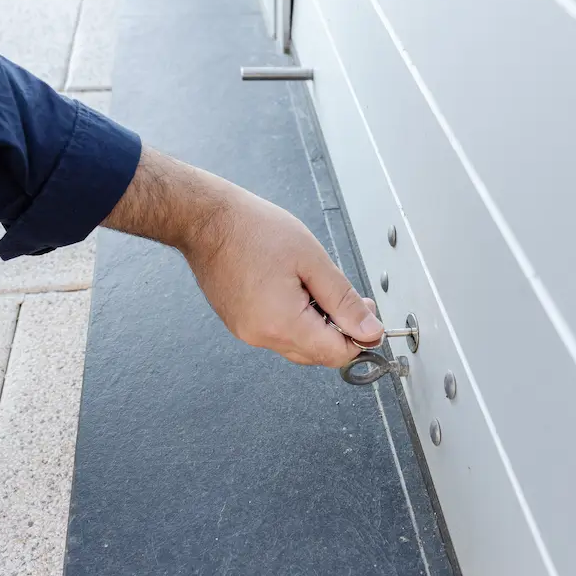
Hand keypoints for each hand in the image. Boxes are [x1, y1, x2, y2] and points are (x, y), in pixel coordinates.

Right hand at [104, 146, 383, 366]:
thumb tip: (369, 331)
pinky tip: (296, 289)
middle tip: (350, 298)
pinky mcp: (240, 324)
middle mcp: (262, 336)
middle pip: (318, 354)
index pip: (336, 354)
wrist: (205, 220)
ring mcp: (247, 332)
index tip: (369, 317)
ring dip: (318, 325)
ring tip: (317, 285)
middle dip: (341, 331)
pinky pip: (278, 333)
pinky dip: (296, 319)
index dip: (360, 338)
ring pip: (299, 345)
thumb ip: (344, 301)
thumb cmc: (253, 230)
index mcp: (282, 324)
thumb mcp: (313, 261)